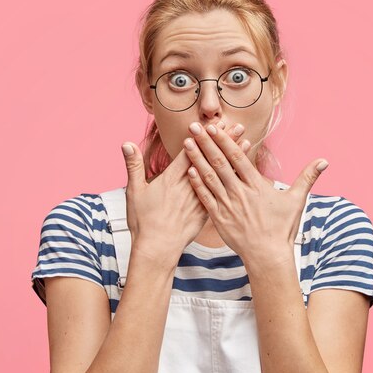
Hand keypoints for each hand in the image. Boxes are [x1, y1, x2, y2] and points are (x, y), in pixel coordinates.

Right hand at [120, 122, 250, 264]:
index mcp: (171, 179)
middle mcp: (188, 186)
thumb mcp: (134, 191)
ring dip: (233, 156)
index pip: (190, 151)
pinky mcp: (206, 212)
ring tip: (245, 142)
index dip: (203, 135)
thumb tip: (126, 143)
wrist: (157, 249)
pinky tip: (242, 171)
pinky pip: (223, 191)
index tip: (214, 122)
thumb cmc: (143, 221)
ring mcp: (199, 199)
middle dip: (224, 140)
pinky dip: (232, 179)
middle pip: (209, 158)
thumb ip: (133, 165)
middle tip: (238, 125)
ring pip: (220, 173)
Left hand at [183, 121, 328, 264]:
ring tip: (187, 144)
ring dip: (197, 159)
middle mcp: (240, 193)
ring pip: (209, 178)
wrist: (268, 256)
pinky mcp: (219, 218)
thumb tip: (324, 161)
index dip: (225, 141)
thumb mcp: (297, 200)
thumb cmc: (282, 228)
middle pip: (220, 163)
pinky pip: (205, 198)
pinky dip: (197, 184)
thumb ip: (307, 177)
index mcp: (257, 186)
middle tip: (194, 126)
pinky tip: (188, 171)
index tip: (215, 127)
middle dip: (206, 143)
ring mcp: (228, 205)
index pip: (238, 158)